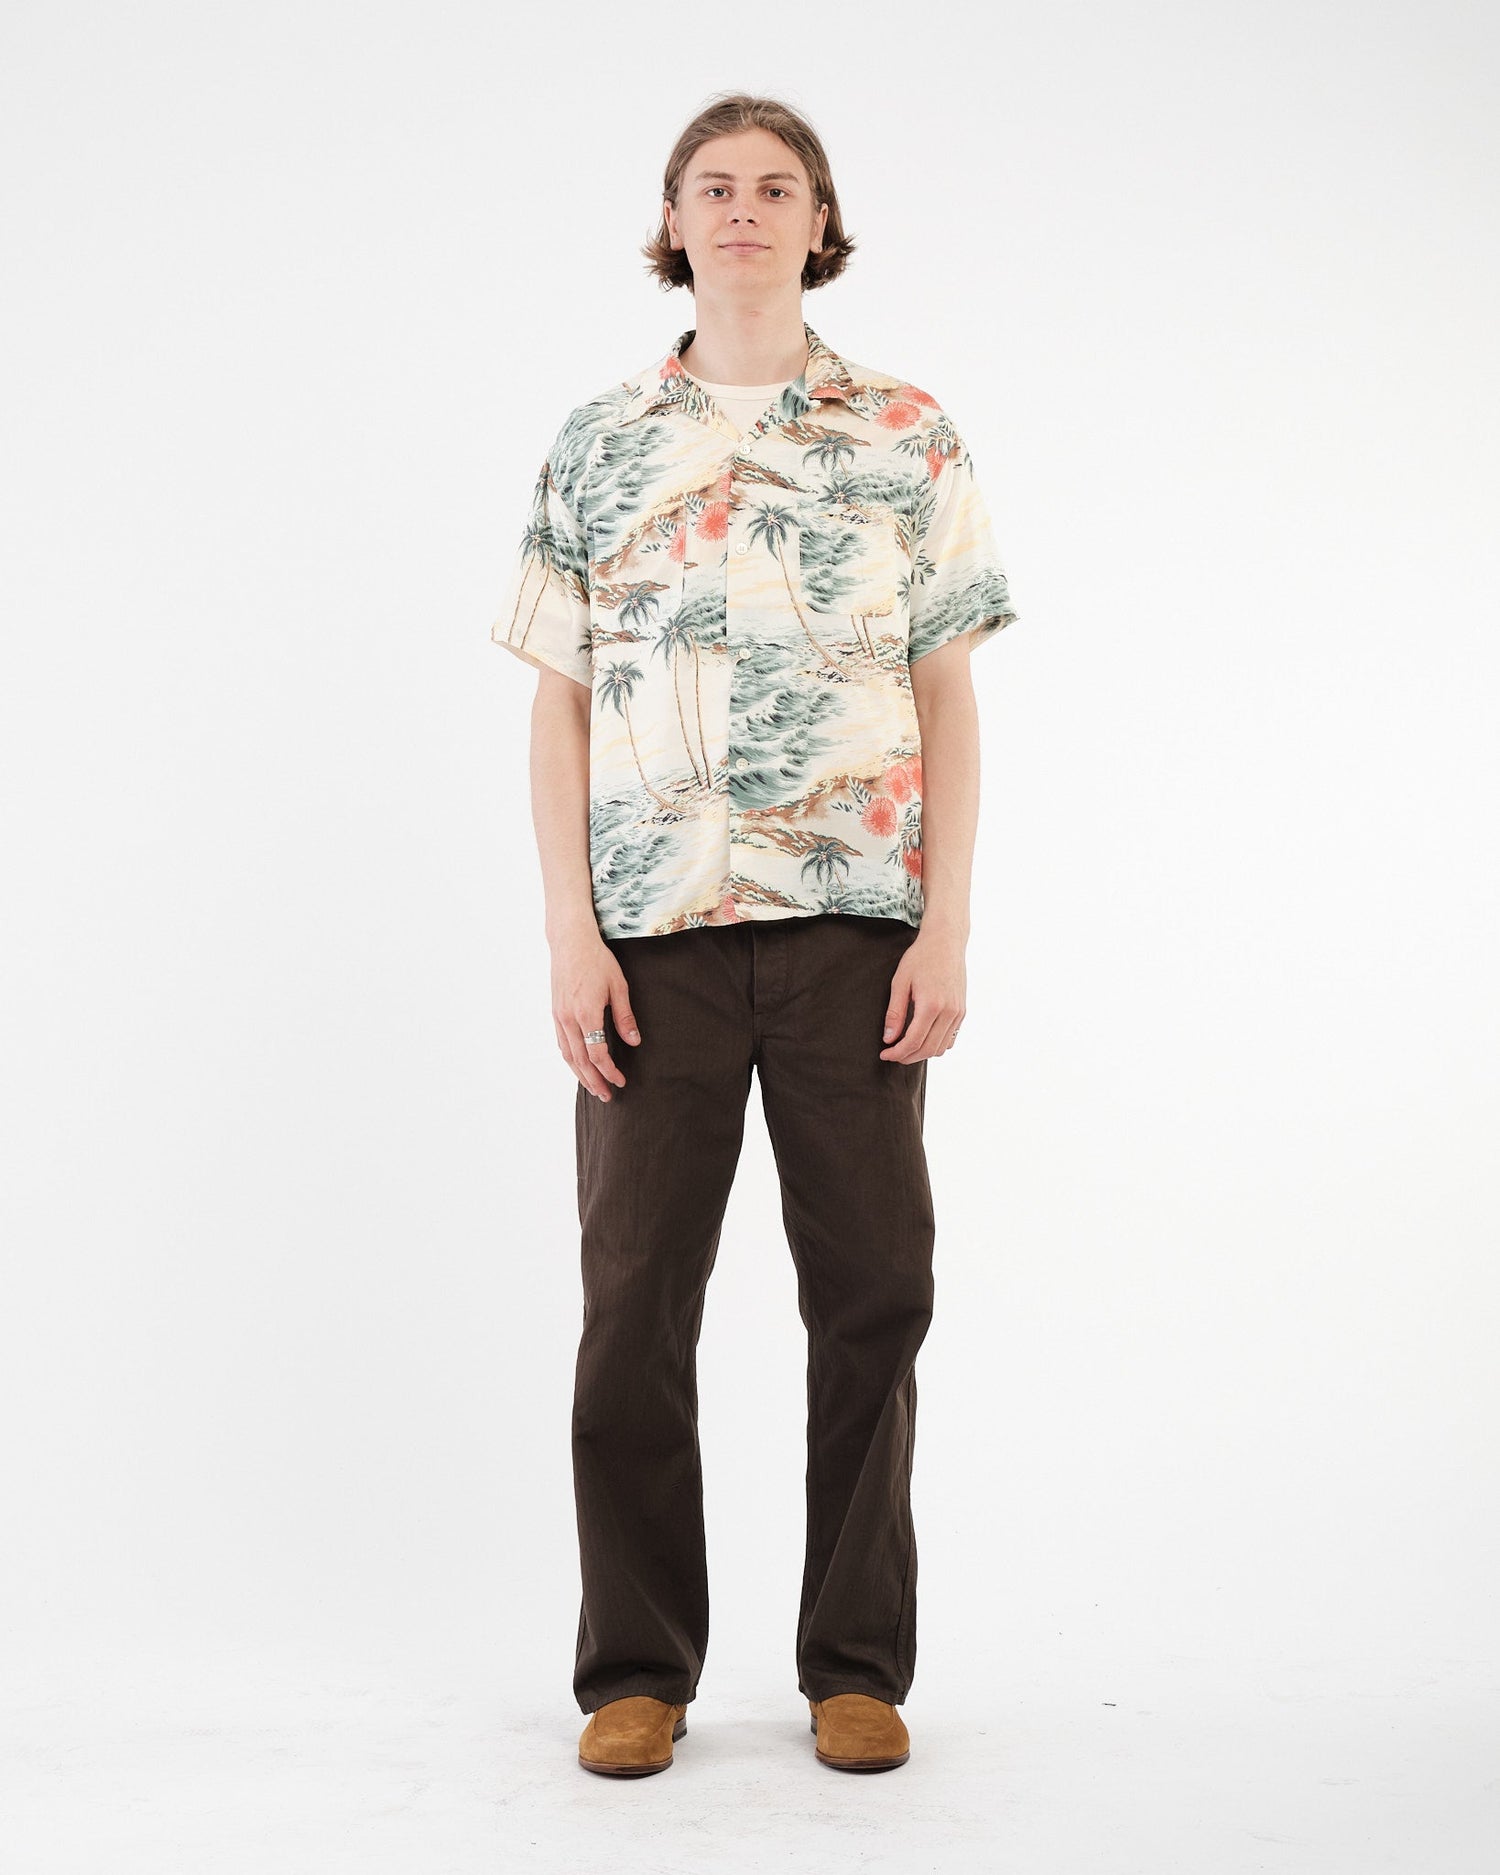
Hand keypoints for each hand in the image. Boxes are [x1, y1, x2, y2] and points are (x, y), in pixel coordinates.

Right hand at [550, 925, 641, 1100]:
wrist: (570, 942)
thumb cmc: (597, 960)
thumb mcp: (618, 986)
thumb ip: (625, 1016)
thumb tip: (634, 1042)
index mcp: (586, 1013)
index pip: (597, 1054)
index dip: (609, 1071)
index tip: (621, 1081)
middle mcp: (569, 1018)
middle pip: (580, 1061)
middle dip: (594, 1081)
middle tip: (606, 1096)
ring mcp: (559, 1016)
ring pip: (567, 1055)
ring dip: (580, 1075)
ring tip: (592, 1088)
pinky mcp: (555, 1012)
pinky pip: (561, 1043)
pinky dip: (570, 1059)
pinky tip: (578, 1065)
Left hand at [878, 927, 966, 1062]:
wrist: (945, 942)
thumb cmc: (921, 958)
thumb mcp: (900, 982)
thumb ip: (895, 1012)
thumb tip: (889, 1038)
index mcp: (932, 1004)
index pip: (914, 1041)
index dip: (897, 1052)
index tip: (884, 1054)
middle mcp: (949, 1011)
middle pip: (928, 1049)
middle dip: (908, 1057)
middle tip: (892, 1054)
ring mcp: (958, 1012)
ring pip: (941, 1048)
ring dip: (922, 1053)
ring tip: (905, 1048)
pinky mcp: (962, 1011)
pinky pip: (950, 1038)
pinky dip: (936, 1045)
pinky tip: (922, 1039)